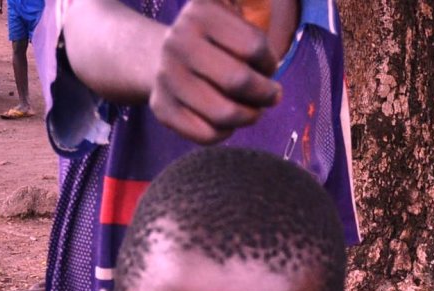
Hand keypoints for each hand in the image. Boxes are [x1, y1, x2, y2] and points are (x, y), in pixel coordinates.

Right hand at [151, 0, 281, 143]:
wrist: (164, 58)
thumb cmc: (214, 45)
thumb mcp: (232, 23)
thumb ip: (254, 38)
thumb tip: (271, 87)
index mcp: (201, 13)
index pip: (254, 46)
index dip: (269, 62)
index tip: (267, 67)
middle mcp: (178, 41)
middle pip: (239, 81)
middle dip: (265, 94)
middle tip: (271, 96)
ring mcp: (166, 76)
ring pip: (224, 113)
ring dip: (249, 116)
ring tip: (253, 110)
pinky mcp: (161, 108)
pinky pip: (207, 134)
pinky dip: (226, 132)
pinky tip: (227, 122)